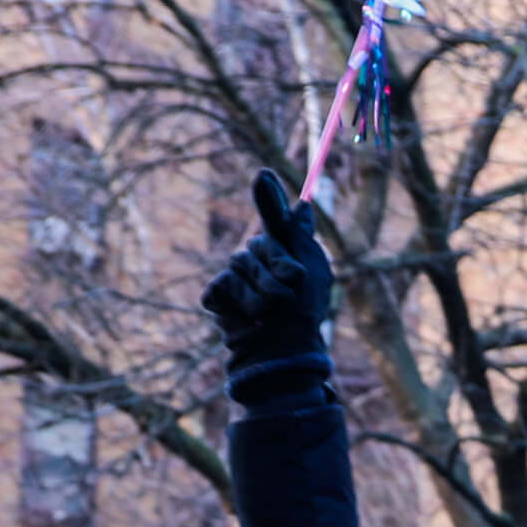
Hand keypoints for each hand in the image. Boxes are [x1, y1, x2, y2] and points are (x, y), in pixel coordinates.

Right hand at [202, 169, 332, 373]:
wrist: (284, 352)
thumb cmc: (302, 315)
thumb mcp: (310, 272)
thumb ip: (299, 238)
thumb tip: (303, 204)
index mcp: (281, 249)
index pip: (275, 216)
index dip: (269, 196)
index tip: (264, 175)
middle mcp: (256, 258)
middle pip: (258, 246)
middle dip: (277, 272)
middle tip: (287, 298)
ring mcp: (234, 276)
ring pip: (240, 267)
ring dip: (262, 294)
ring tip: (270, 313)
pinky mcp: (217, 295)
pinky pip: (222, 287)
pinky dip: (239, 305)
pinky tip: (248, 320)